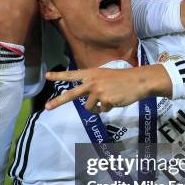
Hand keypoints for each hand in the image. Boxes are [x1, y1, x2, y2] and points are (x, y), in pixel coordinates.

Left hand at [44, 65, 171, 111]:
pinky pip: (102, 110)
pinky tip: (114, 100)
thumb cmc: (121, 78)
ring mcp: (98, 92)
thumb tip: (83, 98)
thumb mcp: (103, 75)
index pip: (71, 75)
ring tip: (107, 99)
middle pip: (71, 94)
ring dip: (97, 108)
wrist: (137, 81)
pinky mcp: (105, 101)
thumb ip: (91, 83)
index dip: (58, 76)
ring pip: (89, 107)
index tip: (47, 76)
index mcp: (90, 74)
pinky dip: (107, 108)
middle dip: (58, 101)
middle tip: (47, 107)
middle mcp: (91, 82)